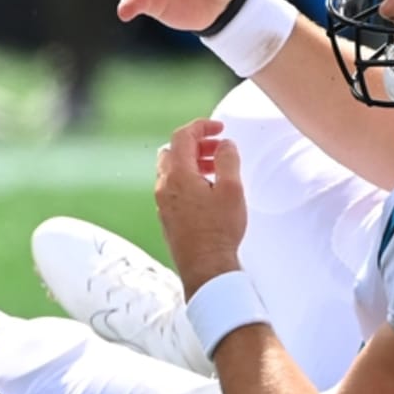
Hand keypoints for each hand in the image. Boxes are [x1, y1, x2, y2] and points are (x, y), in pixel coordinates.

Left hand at [155, 119, 246, 296]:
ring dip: (192, 162)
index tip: (219, 128)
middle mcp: (163, 186)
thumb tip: (224, 144)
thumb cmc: (220, 229)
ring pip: (171, 170)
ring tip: (216, 169)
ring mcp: (162, 202)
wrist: (205, 266)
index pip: (182, 137)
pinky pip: (172, 188)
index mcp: (177, 175)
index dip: (201, 126)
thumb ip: (227, 160)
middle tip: (218, 149)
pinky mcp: (166, 216)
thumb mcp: (232, 189)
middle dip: (196, 144)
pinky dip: (187, 179)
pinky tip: (207, 191)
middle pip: (173, 151)